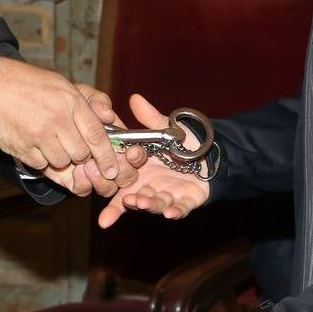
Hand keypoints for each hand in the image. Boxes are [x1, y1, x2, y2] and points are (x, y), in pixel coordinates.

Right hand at [0, 59, 128, 195]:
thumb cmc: (28, 84)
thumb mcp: (63, 85)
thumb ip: (88, 102)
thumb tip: (109, 118)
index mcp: (70, 102)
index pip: (96, 135)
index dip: (106, 155)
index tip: (111, 169)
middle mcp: (57, 120)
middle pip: (81, 154)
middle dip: (80, 155)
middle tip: (71, 144)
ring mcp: (39, 136)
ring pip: (62, 162)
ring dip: (60, 158)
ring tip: (49, 140)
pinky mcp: (22, 148)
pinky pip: (41, 165)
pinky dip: (41, 159)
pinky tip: (34, 143)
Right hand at [97, 94, 208, 227]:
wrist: (209, 154)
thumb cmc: (183, 143)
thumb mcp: (165, 129)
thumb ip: (150, 118)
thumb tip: (135, 98)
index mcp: (140, 172)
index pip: (121, 184)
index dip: (110, 190)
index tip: (103, 193)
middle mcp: (151, 187)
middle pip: (135, 198)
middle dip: (129, 202)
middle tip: (125, 200)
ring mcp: (168, 195)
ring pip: (155, 204)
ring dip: (149, 205)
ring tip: (141, 203)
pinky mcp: (187, 201)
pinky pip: (181, 208)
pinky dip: (175, 211)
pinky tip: (170, 214)